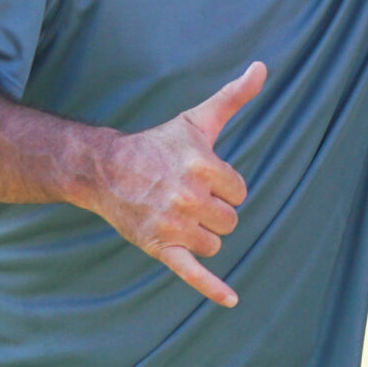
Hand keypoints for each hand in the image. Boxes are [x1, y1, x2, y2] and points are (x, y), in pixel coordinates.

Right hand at [84, 63, 265, 307]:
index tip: (200, 176)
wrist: (104, 169)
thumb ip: (234, 97)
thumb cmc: (157, 144)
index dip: (225, 186)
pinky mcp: (160, 247)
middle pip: (231, 220)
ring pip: (216, 243)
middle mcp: (188, 197)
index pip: (240, 192)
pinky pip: (193, 273)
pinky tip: (232, 300)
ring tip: (178, 214)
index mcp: (203, 166)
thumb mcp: (197, 120)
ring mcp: (173, 225)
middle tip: (186, 195)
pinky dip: (212, 288)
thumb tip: (263, 67)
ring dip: (203, 233)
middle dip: (214, 210)